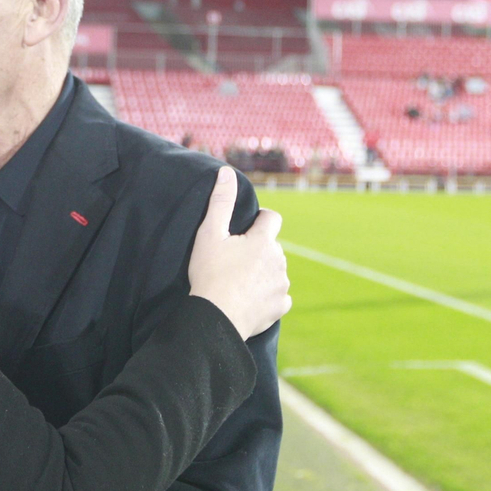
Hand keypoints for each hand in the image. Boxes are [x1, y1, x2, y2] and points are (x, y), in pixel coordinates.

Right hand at [188, 167, 290, 339]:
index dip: (261, 219)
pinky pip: (279, 296)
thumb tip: (226, 172)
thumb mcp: (209, 234)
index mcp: (263, 241)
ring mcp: (282, 284)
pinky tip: (250, 299)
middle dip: (259, 249)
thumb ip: (220, 202)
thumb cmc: (210, 274)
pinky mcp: (281, 306)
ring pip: (276, 271)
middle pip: (273, 247)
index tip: (248, 226)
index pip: (272, 218)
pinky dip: (268, 295)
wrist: (216, 318)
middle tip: (235, 259)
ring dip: (264, 272)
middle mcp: (279, 260)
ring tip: (240, 281)